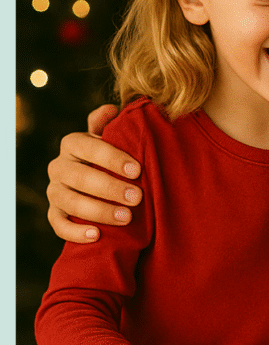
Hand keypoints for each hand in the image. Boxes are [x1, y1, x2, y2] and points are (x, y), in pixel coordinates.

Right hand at [47, 104, 143, 241]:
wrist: (103, 181)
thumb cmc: (114, 157)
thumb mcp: (114, 138)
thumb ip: (111, 125)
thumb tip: (111, 109)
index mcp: (73, 143)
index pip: (88, 146)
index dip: (112, 158)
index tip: (137, 170)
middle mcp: (59, 166)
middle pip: (80, 177)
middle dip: (110, 188)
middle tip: (137, 197)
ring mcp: (55, 191)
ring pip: (70, 202)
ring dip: (99, 211)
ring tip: (126, 217)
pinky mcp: (55, 213)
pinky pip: (58, 225)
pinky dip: (75, 232)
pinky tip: (97, 235)